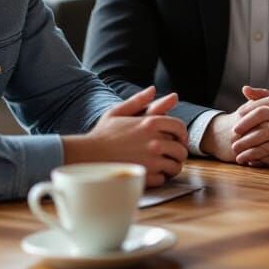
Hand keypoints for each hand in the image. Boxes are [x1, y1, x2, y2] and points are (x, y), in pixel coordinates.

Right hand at [62, 86, 188, 187]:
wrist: (87, 156)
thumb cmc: (102, 134)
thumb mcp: (118, 112)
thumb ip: (138, 100)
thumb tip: (153, 89)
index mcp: (150, 123)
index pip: (179, 127)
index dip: (182, 134)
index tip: (179, 140)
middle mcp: (154, 141)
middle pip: (181, 149)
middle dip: (178, 153)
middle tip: (172, 156)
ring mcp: (151, 160)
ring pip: (175, 166)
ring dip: (172, 167)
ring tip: (165, 167)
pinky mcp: (145, 176)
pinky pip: (163, 179)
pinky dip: (160, 178)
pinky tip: (152, 175)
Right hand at [200, 87, 268, 163]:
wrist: (216, 136)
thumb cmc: (241, 121)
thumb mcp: (254, 107)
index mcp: (247, 109)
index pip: (267, 103)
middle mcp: (243, 122)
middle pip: (268, 123)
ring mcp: (240, 137)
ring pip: (265, 140)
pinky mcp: (238, 152)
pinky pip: (259, 155)